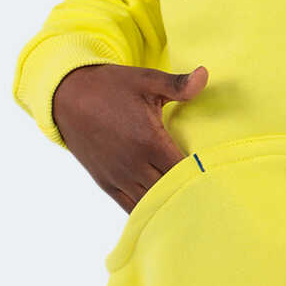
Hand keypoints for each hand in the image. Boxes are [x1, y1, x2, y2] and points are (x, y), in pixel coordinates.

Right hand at [52, 63, 208, 213]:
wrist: (67, 96)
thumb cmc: (110, 87)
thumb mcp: (146, 80)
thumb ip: (178, 84)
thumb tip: (206, 74)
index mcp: (149, 141)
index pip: (184, 171)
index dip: (202, 175)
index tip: (219, 174)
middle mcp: (134, 164)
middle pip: (171, 192)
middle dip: (190, 192)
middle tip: (210, 192)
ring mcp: (118, 177)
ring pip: (151, 204)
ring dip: (170, 203)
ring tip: (190, 203)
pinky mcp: (106, 183)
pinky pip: (130, 207)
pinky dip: (148, 210)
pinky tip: (162, 209)